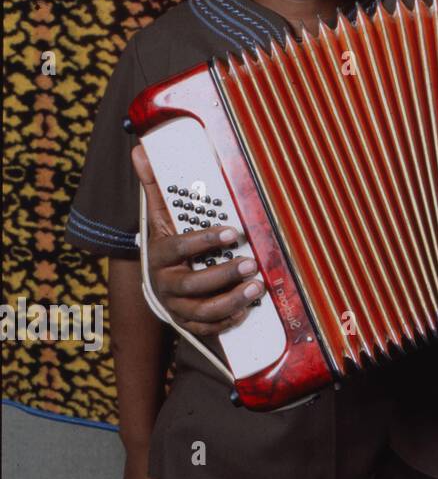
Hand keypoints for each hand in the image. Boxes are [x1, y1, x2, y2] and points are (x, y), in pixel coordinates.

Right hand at [131, 145, 262, 335]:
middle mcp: (165, 283)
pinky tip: (247, 309)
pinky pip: (207, 328)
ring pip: (202, 310)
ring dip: (231, 300)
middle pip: (193, 284)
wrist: (155, 280)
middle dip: (225, 275)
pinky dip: (227, 321)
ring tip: (257, 286)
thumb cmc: (166, 241)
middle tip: (252, 263)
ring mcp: (176, 306)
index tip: (233, 232)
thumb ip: (155, 184)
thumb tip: (140, 150)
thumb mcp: (160, 214)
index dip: (205, 240)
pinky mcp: (187, 323)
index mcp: (159, 255)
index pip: (179, 248)